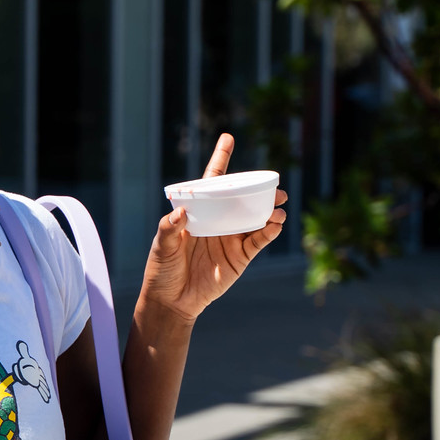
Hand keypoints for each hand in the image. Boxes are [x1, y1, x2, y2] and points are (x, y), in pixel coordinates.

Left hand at [138, 133, 286, 326]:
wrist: (171, 301)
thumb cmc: (162, 270)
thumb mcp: (161, 246)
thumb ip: (169, 229)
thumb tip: (181, 213)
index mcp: (199, 213)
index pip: (212, 182)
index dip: (220, 160)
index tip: (228, 138)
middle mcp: (218, 222)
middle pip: (241, 198)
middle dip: (259, 189)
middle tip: (274, 184)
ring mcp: (231, 238)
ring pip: (255, 218)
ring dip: (269, 209)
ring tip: (278, 203)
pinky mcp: (240, 257)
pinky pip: (258, 241)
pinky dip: (268, 231)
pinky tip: (275, 223)